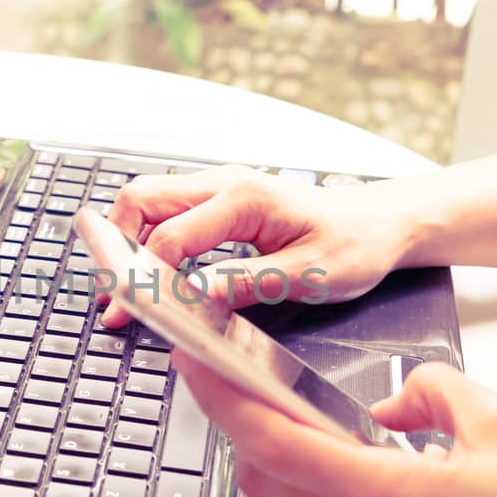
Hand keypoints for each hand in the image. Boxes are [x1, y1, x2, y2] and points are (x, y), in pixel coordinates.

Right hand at [102, 166, 415, 325]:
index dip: (146, 277)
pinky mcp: (222, 204)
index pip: (171, 236)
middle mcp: (226, 184)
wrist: (382, 223)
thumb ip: (248, 284)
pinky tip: (153, 276)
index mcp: (245, 199)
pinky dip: (150, 242)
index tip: (134, 311)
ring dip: (129, 243)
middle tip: (114, 297)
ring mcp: (221, 189)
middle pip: (141, 200)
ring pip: (149, 203)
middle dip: (117, 247)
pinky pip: (170, 214)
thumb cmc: (356, 243)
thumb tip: (195, 297)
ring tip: (125, 290)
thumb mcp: (309, 274)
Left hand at [174, 352, 496, 496]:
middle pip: (267, 481)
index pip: (273, 445)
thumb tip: (396, 398)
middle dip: (240, 428)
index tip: (196, 364)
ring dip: (292, 461)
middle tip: (233, 383)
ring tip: (306, 416)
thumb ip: (434, 391)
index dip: (223, 401)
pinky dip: (338, 491)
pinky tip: (373, 466)